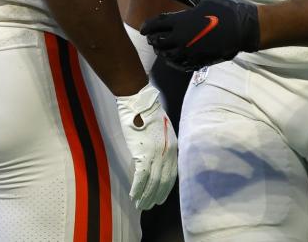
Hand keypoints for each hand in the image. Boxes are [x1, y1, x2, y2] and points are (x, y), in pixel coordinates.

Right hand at [114, 84, 177, 209]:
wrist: (140, 102)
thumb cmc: (148, 112)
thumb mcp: (163, 130)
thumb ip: (163, 145)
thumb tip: (157, 157)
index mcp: (174, 147)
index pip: (172, 174)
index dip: (166, 189)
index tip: (160, 198)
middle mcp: (168, 153)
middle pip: (163, 181)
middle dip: (155, 196)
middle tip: (148, 206)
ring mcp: (156, 154)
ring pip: (152, 182)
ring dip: (145, 196)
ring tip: (140, 205)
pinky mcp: (143, 154)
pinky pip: (141, 177)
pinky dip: (137, 188)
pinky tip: (133, 196)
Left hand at [140, 0, 259, 71]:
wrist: (241, 28)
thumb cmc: (222, 10)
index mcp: (180, 21)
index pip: (155, 25)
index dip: (147, 27)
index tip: (143, 29)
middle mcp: (181, 37)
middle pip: (158, 42)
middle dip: (153, 39)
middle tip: (153, 38)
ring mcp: (189, 51)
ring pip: (166, 55)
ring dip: (162, 51)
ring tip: (162, 48)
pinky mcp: (197, 60)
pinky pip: (179, 64)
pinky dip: (173, 61)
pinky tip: (174, 58)